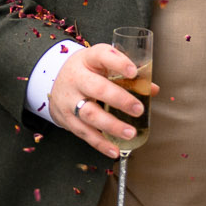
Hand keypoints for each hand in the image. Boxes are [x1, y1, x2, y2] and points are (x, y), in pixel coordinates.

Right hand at [46, 43, 151, 158]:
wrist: (53, 81)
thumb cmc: (86, 71)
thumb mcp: (101, 64)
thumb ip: (126, 75)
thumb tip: (152, 89)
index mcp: (88, 60)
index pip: (101, 55)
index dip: (118, 63)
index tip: (133, 71)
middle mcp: (77, 79)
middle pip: (97, 89)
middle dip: (119, 100)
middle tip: (138, 109)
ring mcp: (70, 100)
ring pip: (89, 114)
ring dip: (112, 126)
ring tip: (130, 133)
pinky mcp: (67, 119)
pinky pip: (84, 133)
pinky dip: (101, 144)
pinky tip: (115, 150)